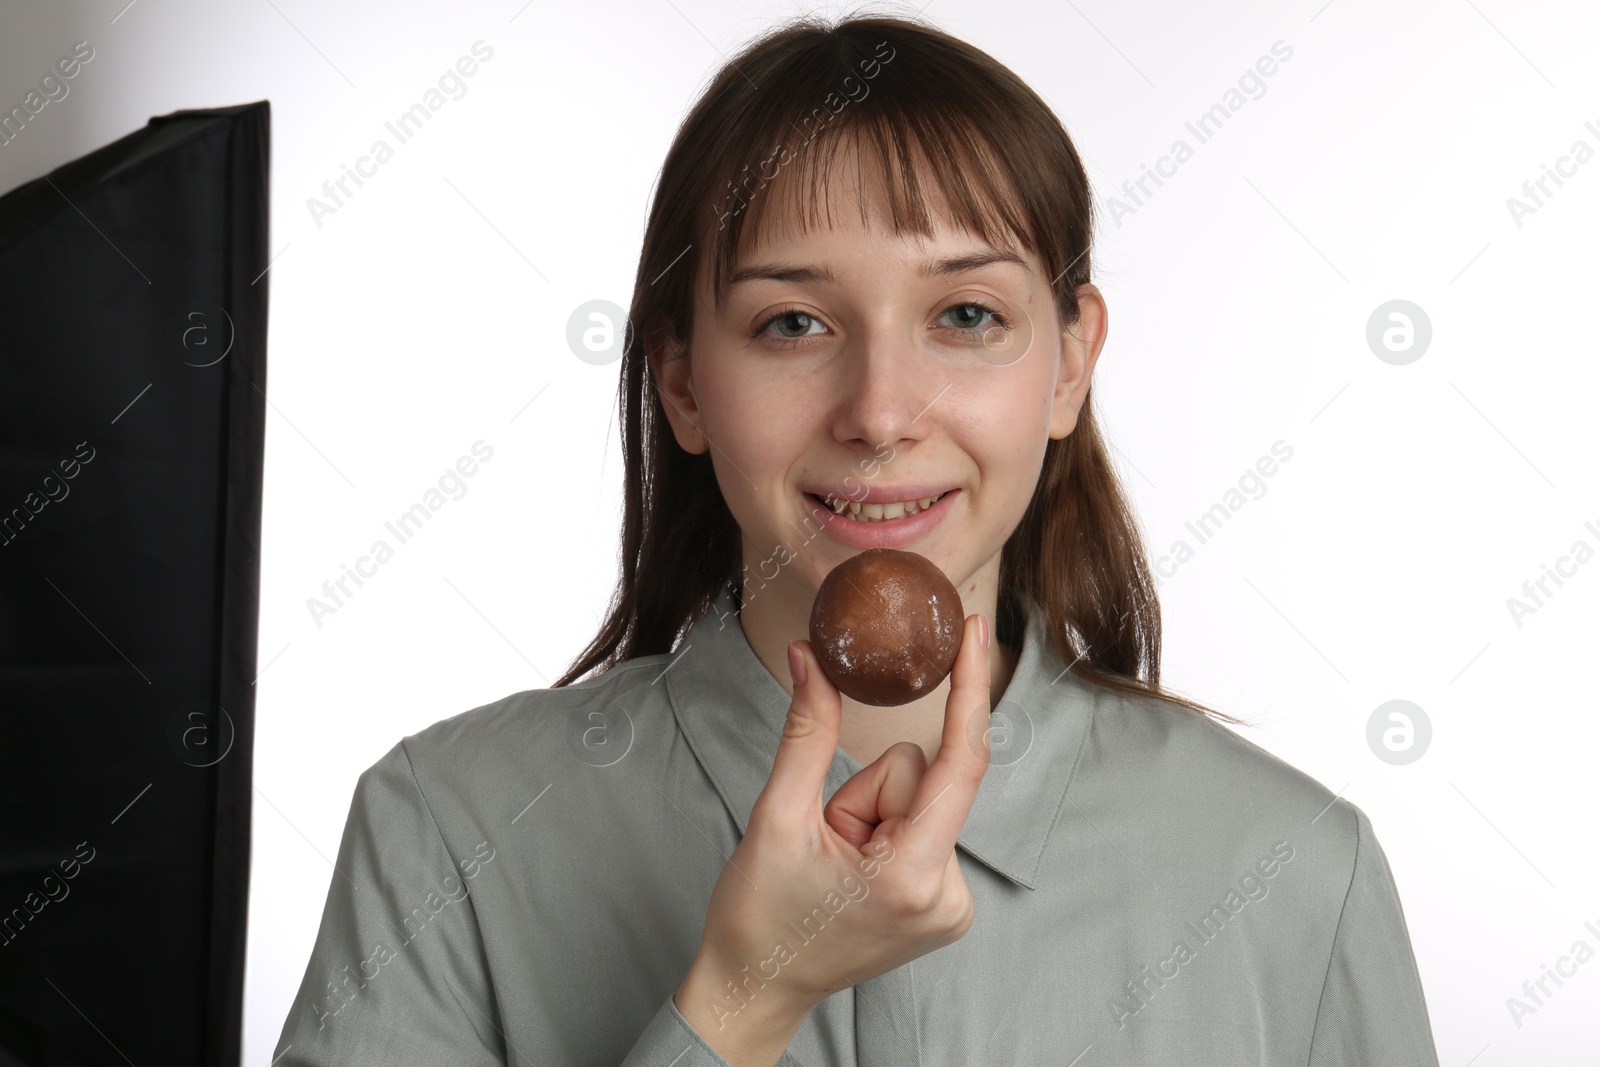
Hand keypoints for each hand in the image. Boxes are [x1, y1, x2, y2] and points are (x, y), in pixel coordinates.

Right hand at [684, 612, 992, 1024]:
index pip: (959, 762)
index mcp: (912, 875)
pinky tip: (854, 873)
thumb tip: (809, 655)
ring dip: (871, 815)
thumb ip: (806, 729)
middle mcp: (949, 893)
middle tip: (825, 839)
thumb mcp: (776, 814)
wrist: (757, 986)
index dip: (970, 691)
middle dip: (868, 791)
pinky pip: (923, 826)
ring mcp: (952, 904)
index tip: (979, 634)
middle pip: (923, 777)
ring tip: (835, 861)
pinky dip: (885, 834)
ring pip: (921, 800)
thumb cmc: (759, 914)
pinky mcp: (945, 903)